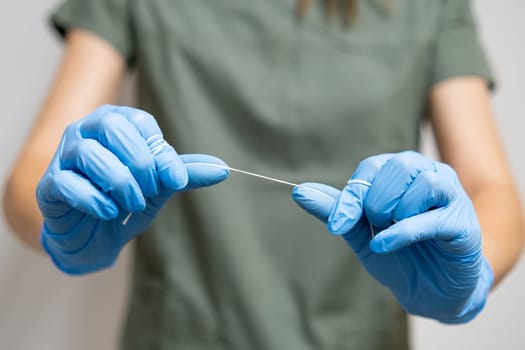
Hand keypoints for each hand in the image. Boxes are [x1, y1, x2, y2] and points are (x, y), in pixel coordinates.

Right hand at [37, 105, 228, 273]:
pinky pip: (69, 183)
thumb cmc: (126, 201)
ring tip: (132, 204)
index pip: (141, 124)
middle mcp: (87, 131)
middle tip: (150, 191)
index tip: (175, 180)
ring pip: (91, 154)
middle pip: (114, 128)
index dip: (161, 153)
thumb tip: (223, 169)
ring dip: (120, 183)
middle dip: (140, 164)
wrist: (94, 235)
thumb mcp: (159, 187)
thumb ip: (184, 174)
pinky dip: (96, 200)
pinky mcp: (49, 184)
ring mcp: (64, 155)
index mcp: (116, 124)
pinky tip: (109, 212)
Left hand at [292, 151, 492, 322]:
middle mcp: (429, 176)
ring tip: (391, 232)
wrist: (431, 292)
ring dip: (396, 211)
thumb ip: (337, 211)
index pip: (372, 167)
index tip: (338, 223)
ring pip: (422, 182)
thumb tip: (299, 191)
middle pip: (399, 165)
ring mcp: (451, 197)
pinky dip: (403, 231)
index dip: (352, 193)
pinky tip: (385, 244)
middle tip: (375, 224)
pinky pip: (433, 218)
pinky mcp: (462, 224)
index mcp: (402, 174)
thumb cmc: (398, 256)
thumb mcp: (360, 233)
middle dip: (376, 199)